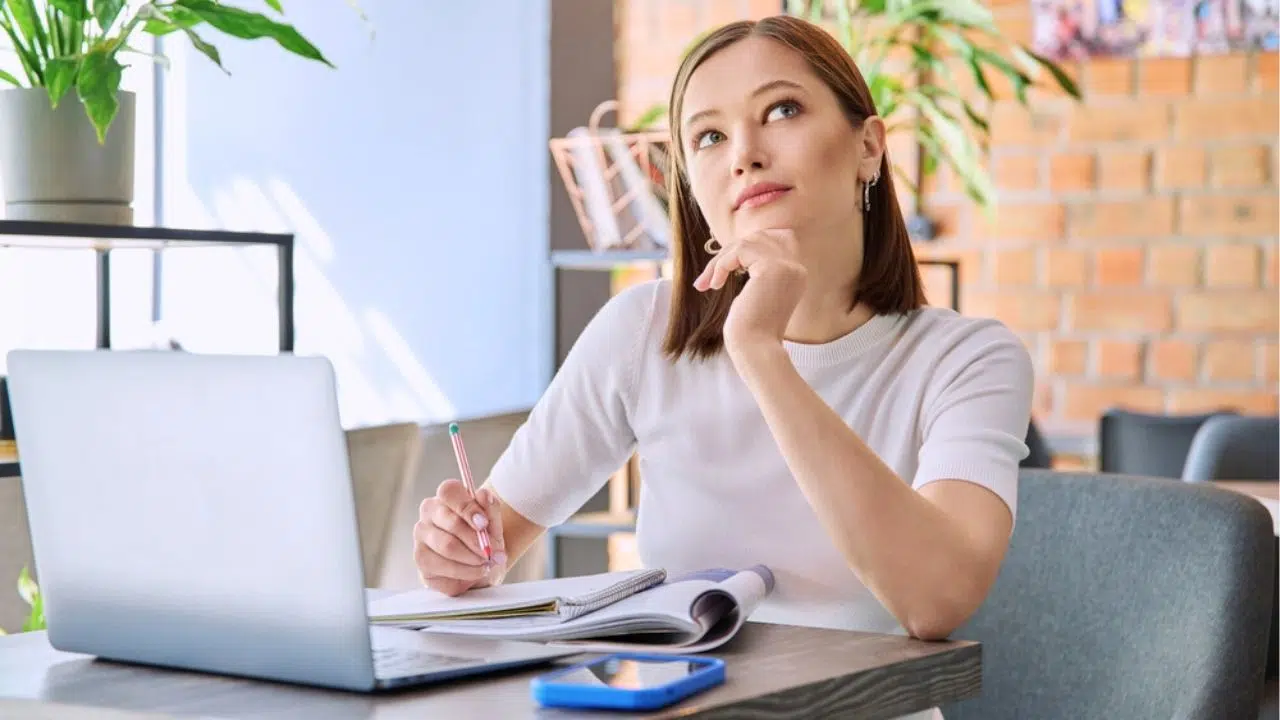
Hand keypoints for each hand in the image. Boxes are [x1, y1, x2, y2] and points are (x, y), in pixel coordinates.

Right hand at [413, 479, 508, 596]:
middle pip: (451, 522)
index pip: (449, 491)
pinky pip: (444, 566)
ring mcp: (421, 536)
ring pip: (447, 546)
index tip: (484, 524)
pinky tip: (477, 571)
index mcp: (446, 497)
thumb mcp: (495, 525)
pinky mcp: (421, 560)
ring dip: (472, 557)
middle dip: (476, 540)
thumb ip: (491, 509)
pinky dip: (466, 571)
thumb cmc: (486, 540)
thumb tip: (484, 495)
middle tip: (490, 551)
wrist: (482, 567)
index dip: (467, 507)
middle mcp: (429, 513)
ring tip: (486, 562)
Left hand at [693, 229, 806, 354]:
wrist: (754, 349)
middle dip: (728, 254)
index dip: (749, 246)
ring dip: (721, 260)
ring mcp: (787, 266)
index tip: (726, 267)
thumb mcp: (753, 294)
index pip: (776, 239)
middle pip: (758, 238)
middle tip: (709, 278)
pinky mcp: (772, 267)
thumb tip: (733, 250)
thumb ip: (753, 270)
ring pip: (746, 242)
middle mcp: (796, 268)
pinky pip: (740, 249)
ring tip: (709, 283)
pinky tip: (715, 284)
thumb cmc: (749, 330)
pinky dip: (722, 264)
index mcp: (795, 275)